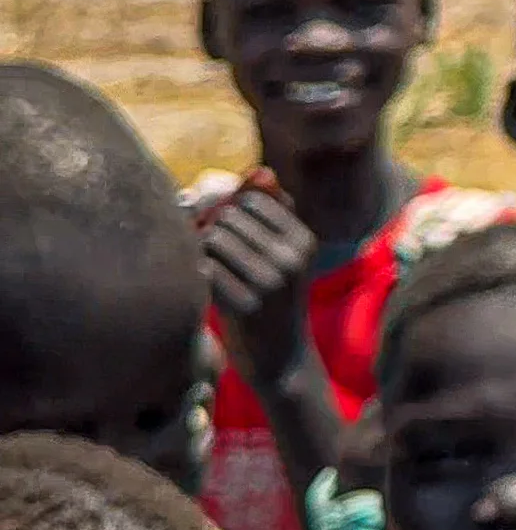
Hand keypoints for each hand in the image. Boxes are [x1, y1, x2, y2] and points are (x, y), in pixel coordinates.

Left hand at [198, 186, 321, 381]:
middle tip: (211, 255)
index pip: (250, 200)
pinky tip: (204, 289)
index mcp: (304, 240)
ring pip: (212, 239)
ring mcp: (270, 283)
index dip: (226, 211)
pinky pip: (204, 269)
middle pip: (227, 217)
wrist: (281, 358)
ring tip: (208, 270)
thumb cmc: (274, 299)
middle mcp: (291, 258)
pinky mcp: (245, 307)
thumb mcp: (286, 255)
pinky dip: (197, 275)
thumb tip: (261, 171)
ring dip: (201, 252)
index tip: (222, 232)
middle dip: (210, 230)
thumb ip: (275, 212)